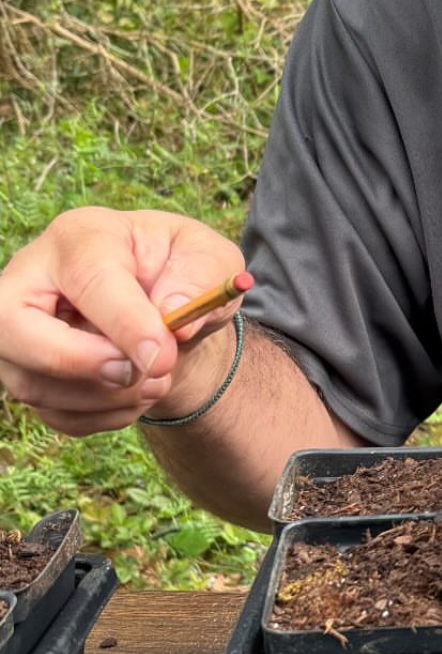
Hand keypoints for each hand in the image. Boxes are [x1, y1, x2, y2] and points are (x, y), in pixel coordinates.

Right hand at [0, 207, 246, 435]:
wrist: (168, 308)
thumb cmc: (184, 273)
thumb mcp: (211, 259)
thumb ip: (201, 278)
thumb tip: (173, 311)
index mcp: (81, 236)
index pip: (87, 280)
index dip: (124, 323)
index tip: (163, 355)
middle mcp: (31, 279)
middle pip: (12, 327)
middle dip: (79, 363)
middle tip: (140, 374)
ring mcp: (19, 331)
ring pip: (32, 383)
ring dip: (105, 399)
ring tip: (158, 382)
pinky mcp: (27, 374)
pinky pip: (53, 413)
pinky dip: (103, 416)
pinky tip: (136, 395)